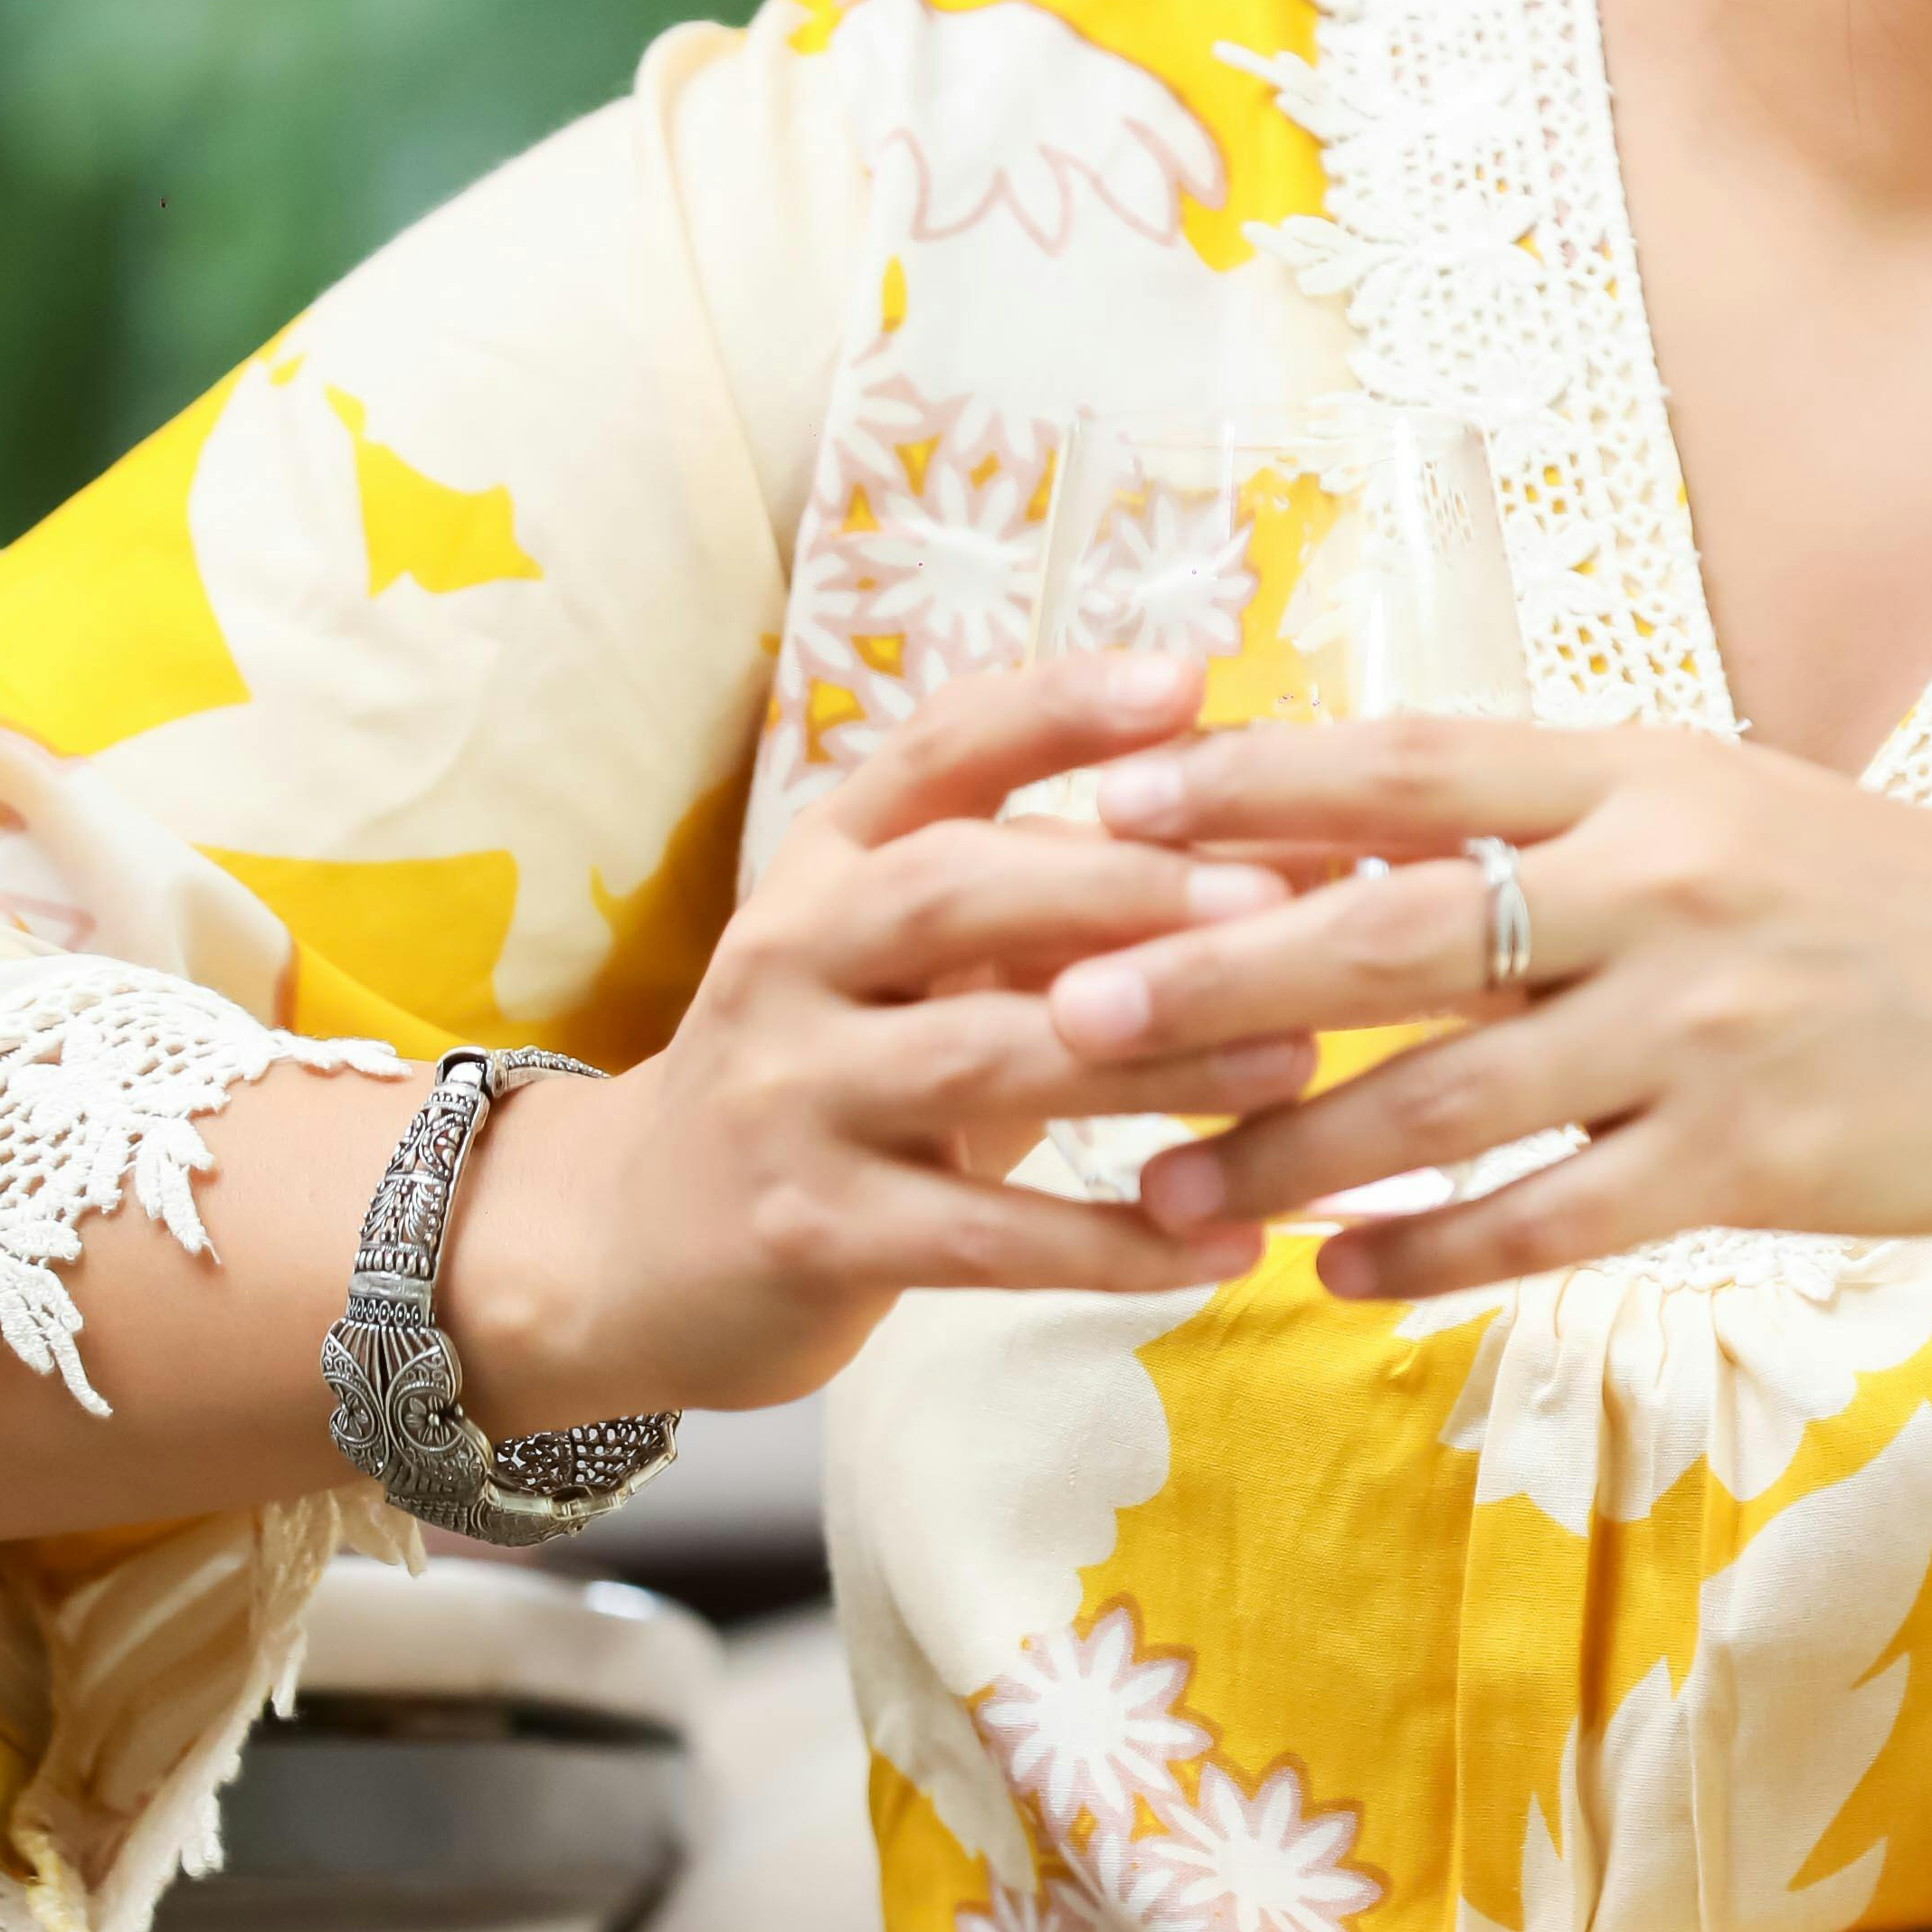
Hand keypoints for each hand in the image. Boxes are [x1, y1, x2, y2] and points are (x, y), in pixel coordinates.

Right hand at [441, 656, 1328, 1425]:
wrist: (635, 1247)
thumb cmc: (837, 1079)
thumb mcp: (912, 965)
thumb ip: (1056, 907)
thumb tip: (1286, 854)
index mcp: (830, 861)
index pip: (938, 748)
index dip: (1058, 709)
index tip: (1187, 684)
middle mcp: (791, 954)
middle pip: (954, 888)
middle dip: (1124, 886)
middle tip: (1276, 900)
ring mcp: (787, 1093)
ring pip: (980, 1057)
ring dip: (1152, 1061)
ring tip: (1296, 1063)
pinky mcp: (806, 1232)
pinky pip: (982, 1236)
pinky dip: (1111, 1242)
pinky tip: (1223, 1241)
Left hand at [1036, 711, 1931, 1303]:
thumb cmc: (1884, 912)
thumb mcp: (1725, 813)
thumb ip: (1552, 821)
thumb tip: (1341, 826)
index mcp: (1646, 776)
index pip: (1410, 766)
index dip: (1247, 783)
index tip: (1104, 802)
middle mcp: (1663, 889)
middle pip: (1392, 933)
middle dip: (1213, 977)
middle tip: (1070, 1014)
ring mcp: (1702, 1032)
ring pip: (1447, 1100)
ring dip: (1288, 1156)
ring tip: (1161, 1196)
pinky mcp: (1743, 1163)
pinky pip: (1546, 1217)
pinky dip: (1430, 1250)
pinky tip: (1337, 1275)